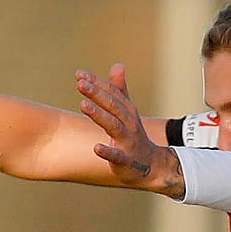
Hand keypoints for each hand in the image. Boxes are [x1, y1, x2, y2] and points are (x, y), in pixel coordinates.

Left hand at [76, 65, 183, 196]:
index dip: (96, 83)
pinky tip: (96, 147)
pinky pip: (117, 156)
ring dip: (99, 115)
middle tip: (80, 84)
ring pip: (114, 126)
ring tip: (83, 105)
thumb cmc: (134, 136)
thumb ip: (120, 90)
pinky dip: (108, 152)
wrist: (151, 166)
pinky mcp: (126, 161)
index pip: (112, 93)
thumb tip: (118, 64)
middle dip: (97, 94)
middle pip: (113, 106)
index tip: (79, 74)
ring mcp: (128, 142)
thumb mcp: (129, 112)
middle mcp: (129, 123)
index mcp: (128, 110)